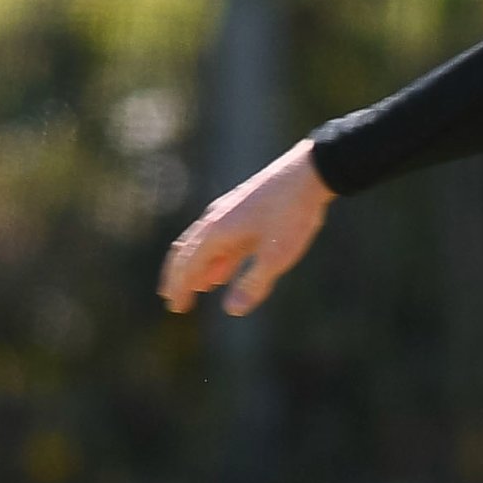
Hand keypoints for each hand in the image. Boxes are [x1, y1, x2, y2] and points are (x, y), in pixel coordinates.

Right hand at [159, 140, 333, 316]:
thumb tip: (231, 310)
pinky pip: (220, 239)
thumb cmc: (291, 214)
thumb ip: (253, 284)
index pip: (188, 266)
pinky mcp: (243, 210)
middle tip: (172, 299)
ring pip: (203, 244)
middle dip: (178, 278)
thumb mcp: (275, 256)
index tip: (176, 309)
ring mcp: (228, 213)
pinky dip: (215, 257)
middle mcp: (215, 220)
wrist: (309, 173)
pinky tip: (223, 269)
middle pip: (186, 252)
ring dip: (197, 267)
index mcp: (216, 232)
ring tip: (196, 287)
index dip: (181, 289)